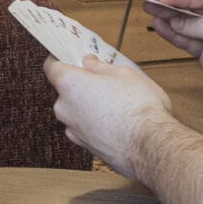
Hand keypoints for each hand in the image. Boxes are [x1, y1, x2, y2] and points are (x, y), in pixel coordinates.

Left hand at [42, 49, 175, 178]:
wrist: (150, 146)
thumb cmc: (139, 107)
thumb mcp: (124, 73)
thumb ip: (100, 67)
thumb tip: (90, 63)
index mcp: (69, 84)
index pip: (52, 66)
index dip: (61, 59)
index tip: (71, 56)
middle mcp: (64, 108)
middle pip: (65, 90)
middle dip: (82, 84)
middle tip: (104, 79)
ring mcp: (73, 130)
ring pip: (76, 110)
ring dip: (89, 104)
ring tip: (116, 102)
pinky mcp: (85, 146)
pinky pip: (85, 127)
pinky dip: (95, 122)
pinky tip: (116, 119)